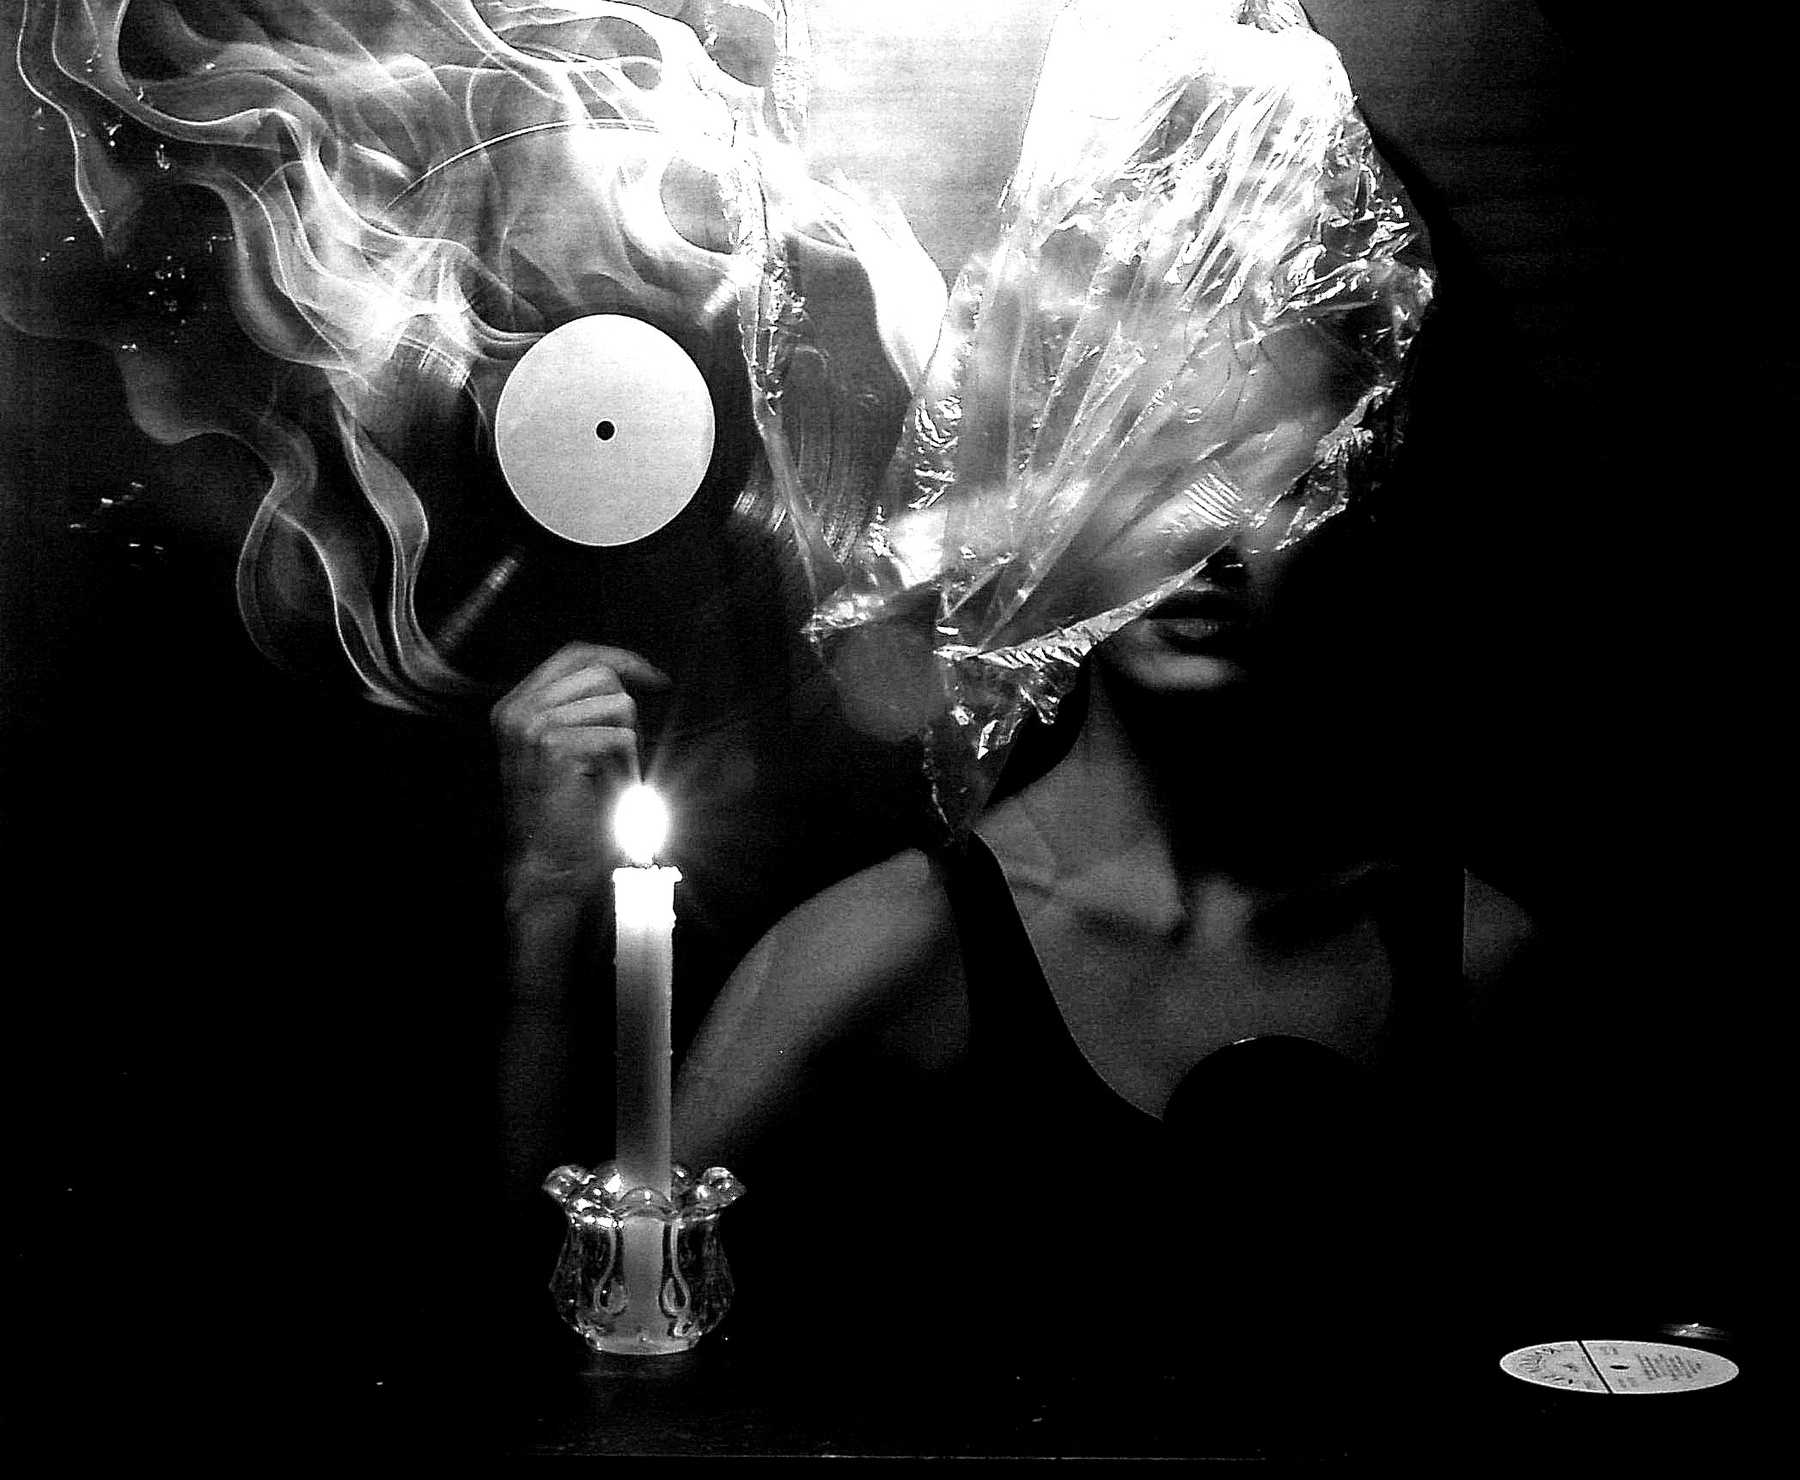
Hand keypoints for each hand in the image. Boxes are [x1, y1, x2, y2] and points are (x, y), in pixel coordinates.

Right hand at [493, 644, 671, 884]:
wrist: (547, 863)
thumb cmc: (566, 810)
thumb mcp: (565, 745)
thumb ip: (582, 706)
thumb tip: (630, 674)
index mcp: (514, 704)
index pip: (574, 653)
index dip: (620, 658)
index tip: (655, 678)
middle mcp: (516, 709)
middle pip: (600, 674)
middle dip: (625, 709)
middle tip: (622, 752)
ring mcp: (531, 725)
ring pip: (617, 704)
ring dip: (627, 742)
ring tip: (609, 775)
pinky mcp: (554, 746)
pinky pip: (620, 736)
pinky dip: (627, 765)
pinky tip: (611, 788)